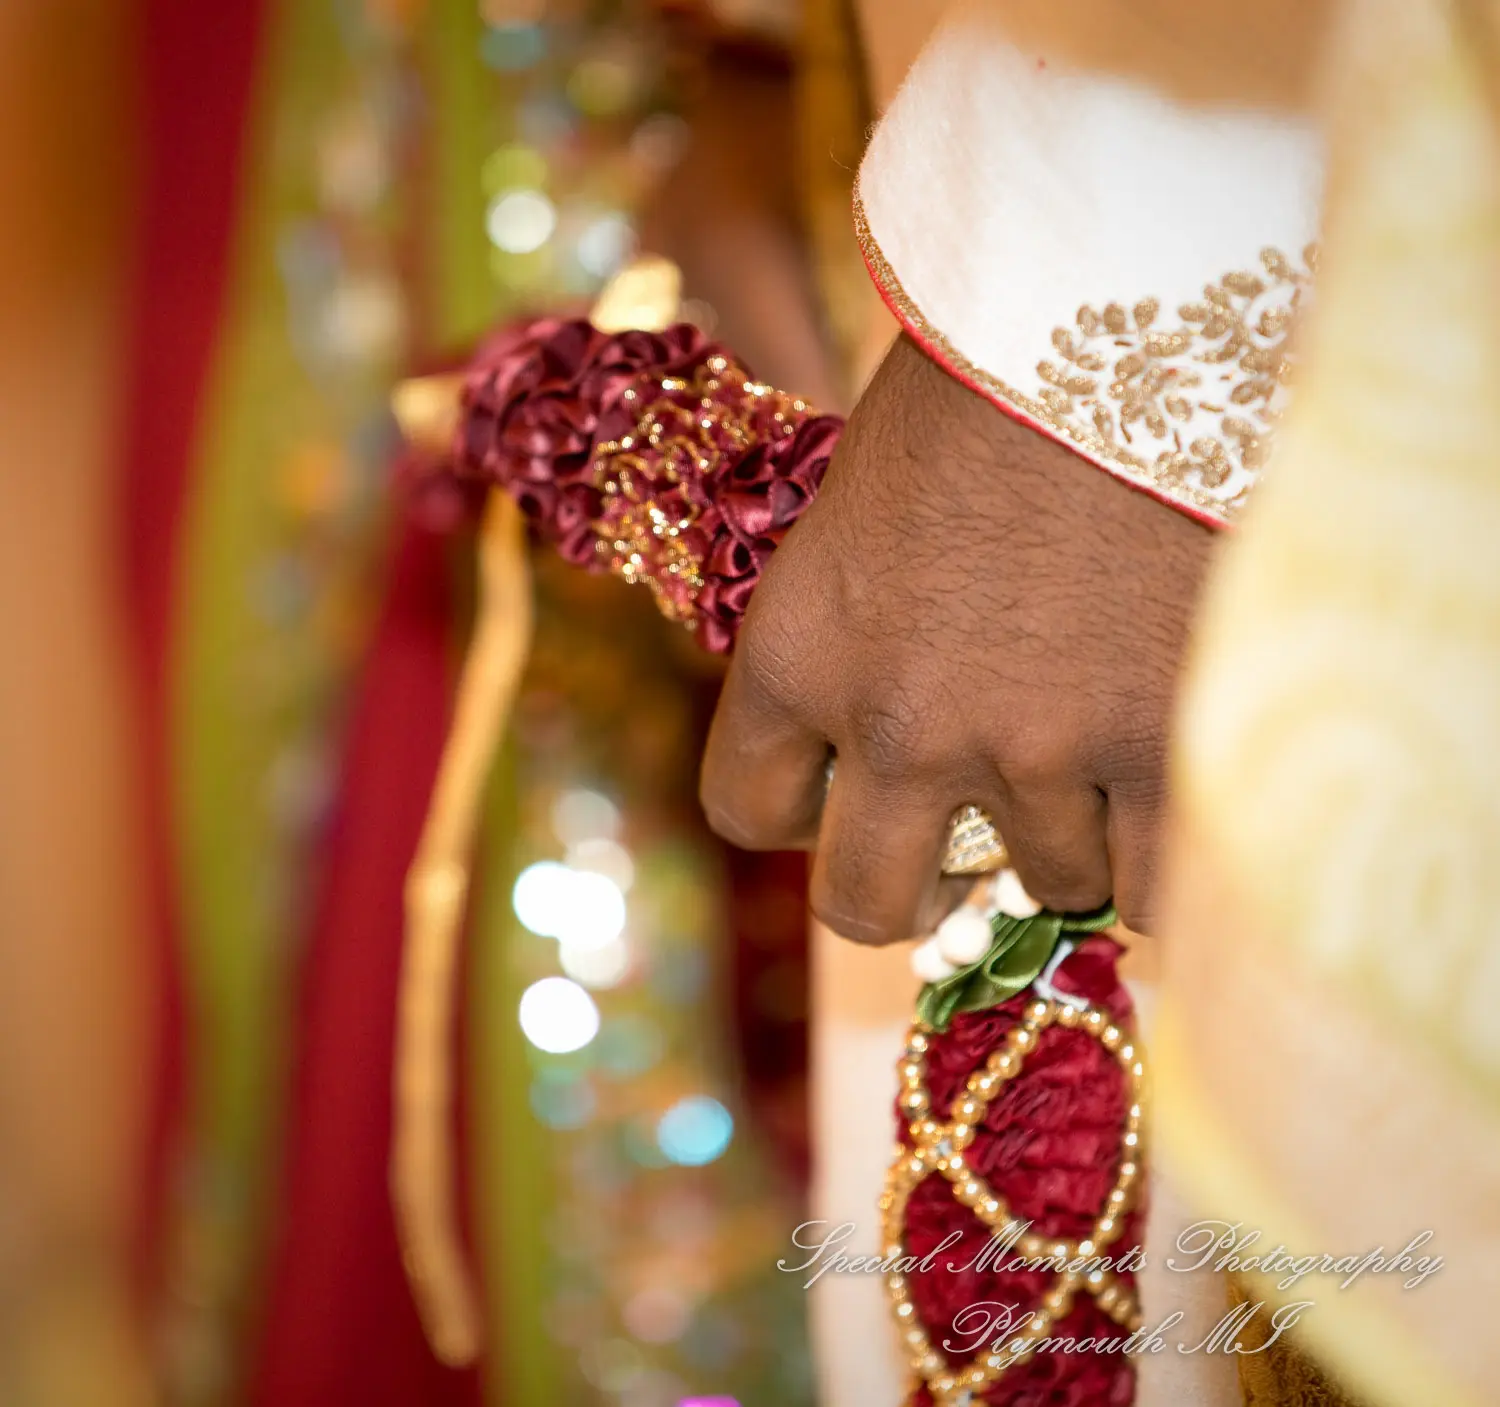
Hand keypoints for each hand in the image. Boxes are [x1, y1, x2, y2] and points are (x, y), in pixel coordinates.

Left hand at [699, 333, 1215, 940]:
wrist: (1125, 301)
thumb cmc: (984, 376)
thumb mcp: (864, 504)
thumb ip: (852, 628)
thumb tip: (875, 728)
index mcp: (794, 650)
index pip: (743, 807)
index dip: (796, 812)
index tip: (838, 796)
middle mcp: (895, 722)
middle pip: (864, 906)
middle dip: (908, 892)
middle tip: (956, 856)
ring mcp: (1031, 748)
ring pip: (1047, 884)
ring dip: (1070, 838)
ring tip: (1106, 750)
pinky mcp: (1161, 745)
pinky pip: (1155, 882)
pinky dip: (1166, 850)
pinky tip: (1174, 778)